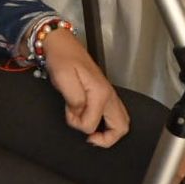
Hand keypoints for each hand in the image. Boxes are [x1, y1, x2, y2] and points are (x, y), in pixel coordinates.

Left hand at [41, 31, 129, 147]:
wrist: (62, 44)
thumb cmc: (62, 58)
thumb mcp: (63, 79)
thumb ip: (74, 101)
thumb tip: (80, 116)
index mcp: (100, 93)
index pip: (92, 124)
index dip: (77, 125)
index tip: (69, 115)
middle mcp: (109, 95)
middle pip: (122, 127)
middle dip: (106, 139)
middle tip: (88, 138)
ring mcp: (108, 95)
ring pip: (120, 123)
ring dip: (106, 132)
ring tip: (88, 128)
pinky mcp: (104, 94)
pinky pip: (112, 116)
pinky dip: (104, 123)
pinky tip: (88, 117)